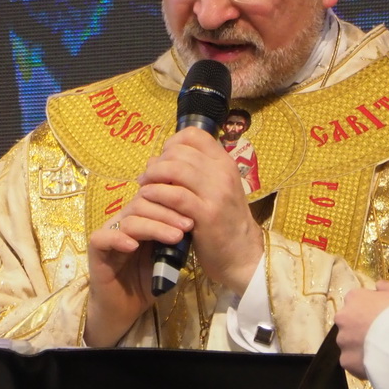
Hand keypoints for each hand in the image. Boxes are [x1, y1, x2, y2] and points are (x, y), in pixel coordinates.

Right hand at [85, 193, 193, 347]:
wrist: (125, 309)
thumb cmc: (146, 282)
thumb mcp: (167, 259)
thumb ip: (175, 241)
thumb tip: (194, 223)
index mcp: (140, 220)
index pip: (153, 199)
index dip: (172, 202)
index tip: (195, 214)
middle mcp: (123, 223)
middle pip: (141, 204)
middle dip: (167, 213)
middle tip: (188, 225)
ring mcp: (108, 235)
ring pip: (129, 221)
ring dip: (154, 227)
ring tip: (174, 237)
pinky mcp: (95, 251)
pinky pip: (103, 238)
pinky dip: (118, 239)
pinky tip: (134, 246)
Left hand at [134, 127, 262, 291]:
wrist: (243, 253)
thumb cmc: (224, 221)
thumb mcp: (216, 189)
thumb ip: (193, 173)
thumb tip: (157, 160)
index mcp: (225, 163)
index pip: (194, 135)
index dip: (173, 142)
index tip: (164, 158)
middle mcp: (223, 173)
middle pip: (180, 151)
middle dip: (158, 162)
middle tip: (148, 176)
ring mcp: (216, 193)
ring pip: (175, 169)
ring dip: (153, 175)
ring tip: (145, 187)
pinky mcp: (206, 214)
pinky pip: (175, 195)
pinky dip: (156, 194)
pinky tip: (148, 198)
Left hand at [334, 282, 388, 379]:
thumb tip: (378, 286)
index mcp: (355, 297)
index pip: (357, 301)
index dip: (371, 309)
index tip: (384, 317)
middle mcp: (343, 317)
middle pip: (350, 322)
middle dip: (361, 328)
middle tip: (381, 336)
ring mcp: (343, 340)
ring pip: (350, 343)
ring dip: (361, 346)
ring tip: (381, 352)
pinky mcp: (346, 361)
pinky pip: (353, 361)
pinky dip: (362, 363)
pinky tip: (378, 364)